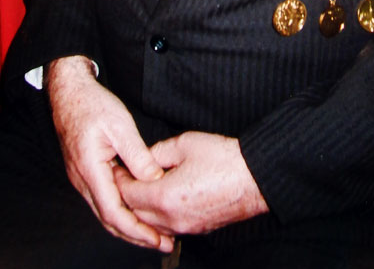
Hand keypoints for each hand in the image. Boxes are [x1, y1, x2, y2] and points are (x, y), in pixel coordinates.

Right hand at [45, 55, 173, 251]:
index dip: (136, 229)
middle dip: (135, 235)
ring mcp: (81, 178)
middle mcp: (82, 180)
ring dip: (128, 225)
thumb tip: (155, 179)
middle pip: (108, 219)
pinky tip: (136, 210)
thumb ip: (137, 155)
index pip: (114, 212)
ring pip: (105, 212)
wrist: (68, 92)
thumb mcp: (120, 125)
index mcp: (90, 170)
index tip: (157, 238)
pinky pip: (102, 199)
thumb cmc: (92, 104)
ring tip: (153, 233)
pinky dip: (120, 211)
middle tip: (162, 244)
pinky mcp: (85, 172)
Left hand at [115, 131, 268, 236]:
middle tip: (124, 177)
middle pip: (135, 213)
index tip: (117, 168)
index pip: (128, 194)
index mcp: (165, 197)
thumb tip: (144, 159)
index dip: (119, 180)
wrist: (255, 178)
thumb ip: (157, 152)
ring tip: (140, 188)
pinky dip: (158, 217)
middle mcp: (172, 218)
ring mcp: (185, 227)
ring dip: (141, 209)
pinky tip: (160, 201)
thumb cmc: (224, 159)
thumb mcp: (185, 144)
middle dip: (127, 196)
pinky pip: (167, 228)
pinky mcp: (197, 229)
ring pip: (150, 225)